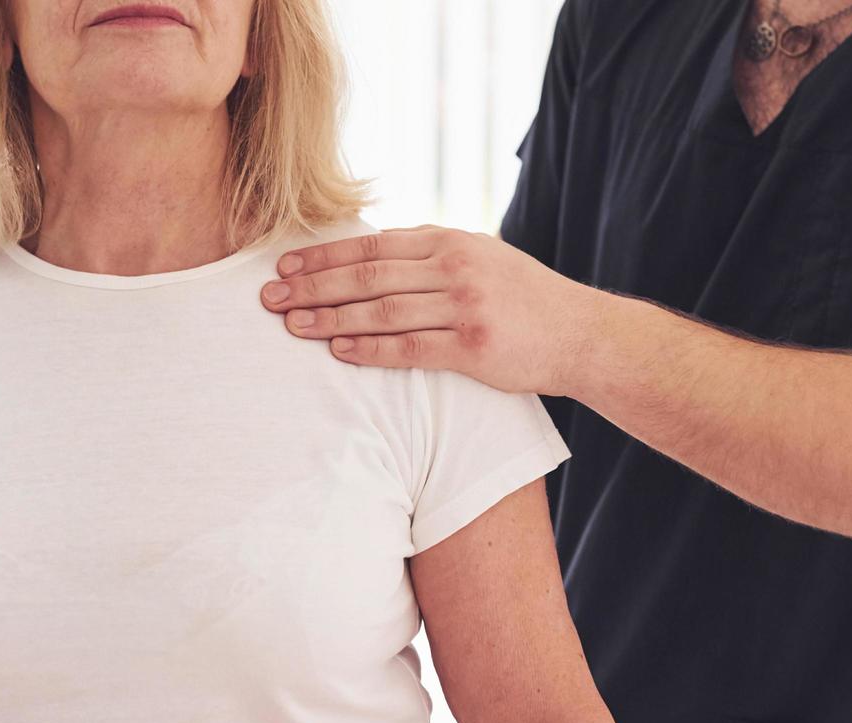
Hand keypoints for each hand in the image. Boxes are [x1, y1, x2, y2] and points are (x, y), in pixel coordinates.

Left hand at [260, 225, 600, 395]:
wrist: (580, 334)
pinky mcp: (473, 346)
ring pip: (380, 309)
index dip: (323, 256)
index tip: (284, 265)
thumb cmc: (525, 300)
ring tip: (292, 325)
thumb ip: (433, 255)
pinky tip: (338, 351)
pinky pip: (408, 347)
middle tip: (270, 296)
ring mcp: (463, 305)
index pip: (371, 246)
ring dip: (330, 318)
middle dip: (312, 285)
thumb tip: (374, 256)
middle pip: (366, 275)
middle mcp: (453, 266)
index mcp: (450, 241)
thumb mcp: (482, 258)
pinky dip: (369, 349)